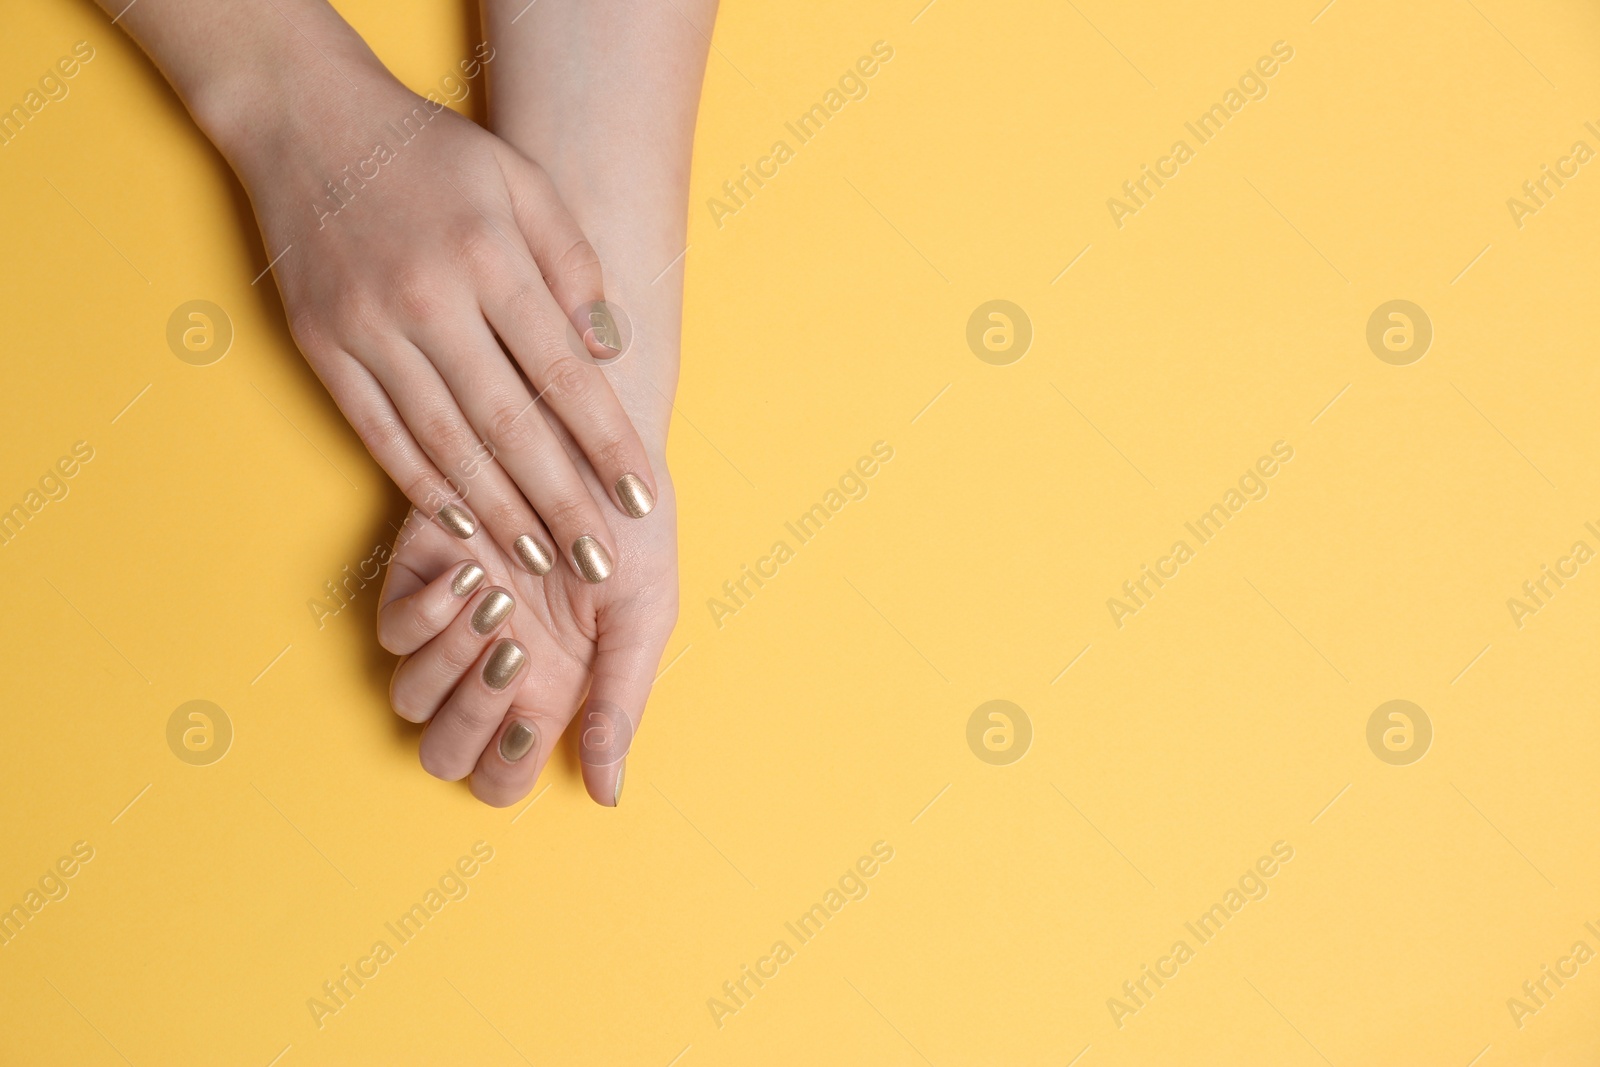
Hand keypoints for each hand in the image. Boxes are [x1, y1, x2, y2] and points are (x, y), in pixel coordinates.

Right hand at [223, 37, 657, 582]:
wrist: (306, 119)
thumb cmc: (432, 153)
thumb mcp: (521, 181)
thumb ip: (572, 264)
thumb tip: (611, 351)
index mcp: (489, 257)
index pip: (564, 373)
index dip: (606, 443)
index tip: (642, 498)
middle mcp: (429, 299)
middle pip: (509, 424)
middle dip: (561, 501)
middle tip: (600, 563)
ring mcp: (369, 328)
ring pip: (445, 442)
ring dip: (497, 511)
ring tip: (539, 562)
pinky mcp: (323, 348)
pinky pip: (380, 433)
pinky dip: (421, 485)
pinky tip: (459, 526)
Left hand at [374, 417, 678, 806]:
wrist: (595, 435)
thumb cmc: (631, 524)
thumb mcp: (644, 615)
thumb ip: (621, 706)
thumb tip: (609, 796)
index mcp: (551, 690)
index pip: (503, 777)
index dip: (507, 768)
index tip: (537, 719)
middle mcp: (495, 668)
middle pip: (445, 753)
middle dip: (472, 720)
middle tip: (515, 657)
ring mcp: (452, 627)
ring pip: (409, 700)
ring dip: (452, 665)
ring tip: (501, 606)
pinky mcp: (416, 576)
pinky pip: (392, 631)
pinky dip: (427, 614)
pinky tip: (470, 575)